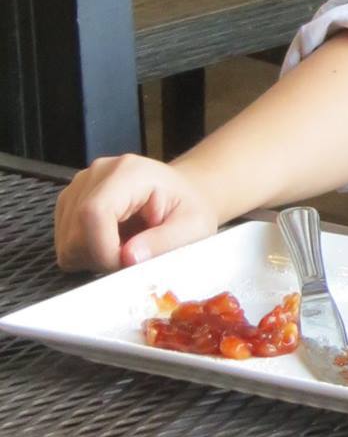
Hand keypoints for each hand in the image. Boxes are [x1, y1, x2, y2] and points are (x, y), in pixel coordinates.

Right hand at [54, 154, 219, 272]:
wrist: (184, 193)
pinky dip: (87, 253)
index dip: (103, 249)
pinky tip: (112, 242)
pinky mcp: (71, 202)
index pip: (93, 213)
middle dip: (101, 258)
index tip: (126, 264)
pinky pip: (66, 243)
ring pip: (66, 242)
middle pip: (74, 232)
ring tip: (125, 246)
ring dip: (93, 257)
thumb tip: (128, 258)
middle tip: (132, 256)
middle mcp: (98, 173)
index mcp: (130, 172)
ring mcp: (80, 186)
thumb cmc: (189, 207)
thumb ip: (163, 242)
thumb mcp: (192, 227)